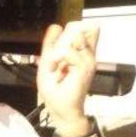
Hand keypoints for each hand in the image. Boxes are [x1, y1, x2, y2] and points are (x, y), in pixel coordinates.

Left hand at [36, 21, 99, 136]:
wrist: (61, 110)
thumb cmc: (56, 90)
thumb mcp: (47, 62)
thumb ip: (51, 44)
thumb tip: (55, 26)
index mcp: (81, 53)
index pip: (84, 27)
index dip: (68, 29)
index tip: (56, 48)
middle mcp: (87, 54)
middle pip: (77, 26)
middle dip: (61, 37)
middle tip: (55, 59)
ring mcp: (88, 60)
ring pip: (73, 34)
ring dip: (57, 49)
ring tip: (54, 66)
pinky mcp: (85, 67)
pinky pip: (67, 51)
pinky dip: (56, 57)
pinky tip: (55, 69)